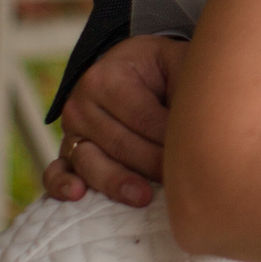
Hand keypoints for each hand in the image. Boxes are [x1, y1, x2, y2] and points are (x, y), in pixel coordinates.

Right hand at [43, 35, 185, 207]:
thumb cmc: (160, 70)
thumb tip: (204, 123)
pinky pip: (56, 172)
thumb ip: (188, 87)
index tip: (196, 156)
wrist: (129, 68)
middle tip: (182, 183)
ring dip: (116, 182)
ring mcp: (72, 131)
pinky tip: (77, 195)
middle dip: (153, 165)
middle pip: (120, 143)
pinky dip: (61, 185)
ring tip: (142, 197)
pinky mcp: (67, 153)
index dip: (170, 140)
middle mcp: (82, 103)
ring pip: (90, 161)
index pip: (143, 117)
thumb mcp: (177, 63)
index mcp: (108, 77)